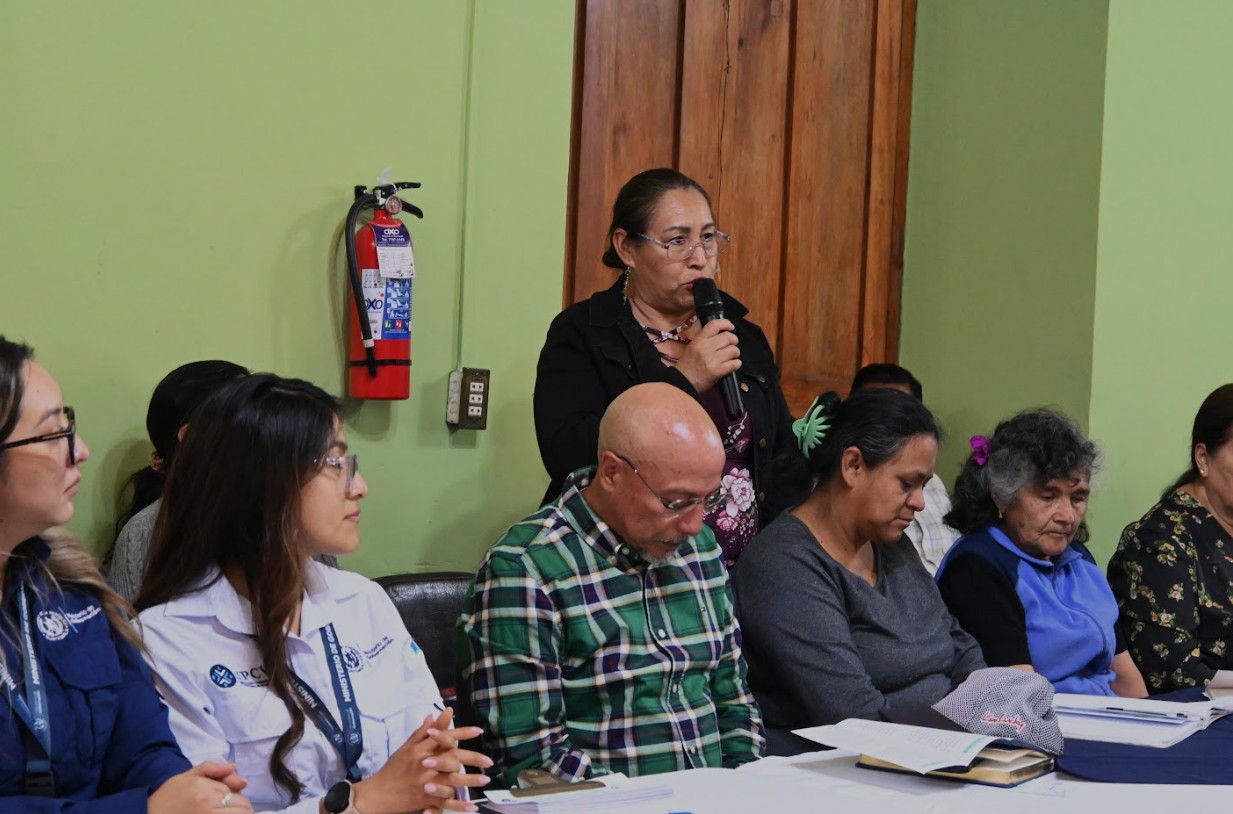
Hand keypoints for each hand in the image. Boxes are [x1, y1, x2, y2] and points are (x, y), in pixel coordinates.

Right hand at [148, 762, 252, 813]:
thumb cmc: (168, 797)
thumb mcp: (187, 776)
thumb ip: (212, 769)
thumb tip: (235, 768)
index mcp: (205, 789)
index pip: (238, 791)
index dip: (237, 795)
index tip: (230, 798)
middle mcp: (209, 807)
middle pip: (243, 807)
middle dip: (241, 807)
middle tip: (228, 808)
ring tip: (225, 812)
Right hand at [352, 708, 492, 813]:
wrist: (377, 794)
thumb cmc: (392, 769)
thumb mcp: (405, 747)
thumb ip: (422, 732)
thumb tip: (436, 714)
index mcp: (420, 749)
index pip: (444, 737)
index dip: (462, 733)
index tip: (478, 731)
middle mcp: (424, 764)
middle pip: (452, 758)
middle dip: (473, 758)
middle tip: (489, 761)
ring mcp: (425, 783)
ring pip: (452, 780)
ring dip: (470, 780)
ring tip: (485, 779)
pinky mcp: (425, 799)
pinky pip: (445, 802)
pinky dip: (459, 806)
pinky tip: (472, 807)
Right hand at [674, 318, 739, 393]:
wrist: (683, 382)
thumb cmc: (688, 364)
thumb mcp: (692, 346)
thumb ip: (705, 338)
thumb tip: (722, 333)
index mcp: (699, 340)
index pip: (715, 325)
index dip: (726, 323)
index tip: (730, 327)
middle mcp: (706, 348)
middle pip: (729, 337)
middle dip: (733, 341)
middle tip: (731, 346)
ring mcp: (713, 360)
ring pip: (734, 350)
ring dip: (735, 354)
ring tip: (730, 357)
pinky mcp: (718, 371)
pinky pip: (735, 363)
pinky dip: (736, 364)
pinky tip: (731, 365)